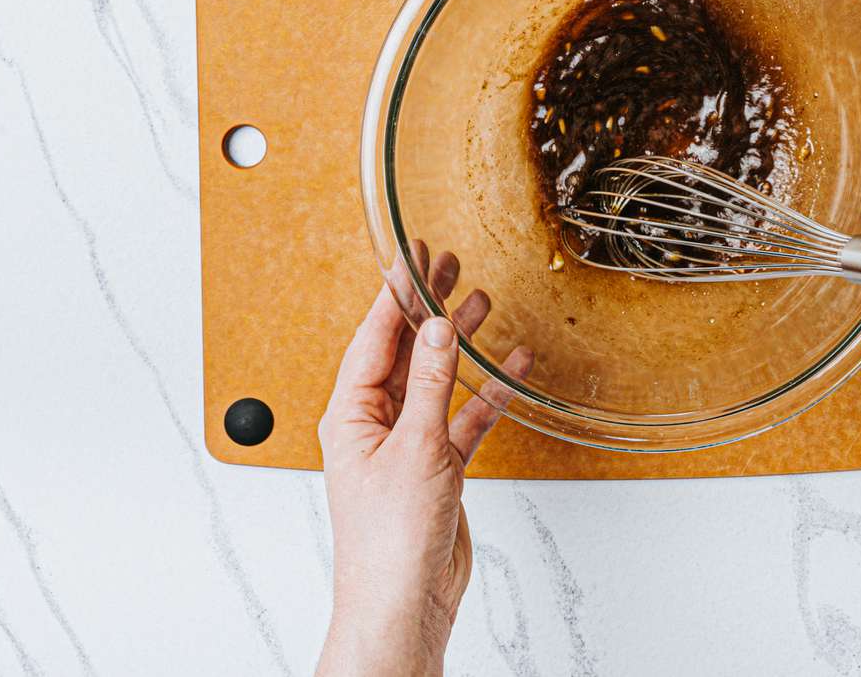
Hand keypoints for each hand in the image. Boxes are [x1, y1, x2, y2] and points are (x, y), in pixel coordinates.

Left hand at [316, 245, 531, 676]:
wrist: (404, 604)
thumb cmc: (389, 541)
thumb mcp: (415, 448)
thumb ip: (431, 384)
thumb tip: (440, 328)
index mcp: (350, 414)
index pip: (375, 337)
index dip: (397, 293)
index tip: (414, 256)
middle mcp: (375, 424)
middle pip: (405, 351)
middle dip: (428, 308)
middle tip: (449, 266)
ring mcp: (407, 444)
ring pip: (436, 379)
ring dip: (460, 344)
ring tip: (482, 302)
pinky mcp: (437, 467)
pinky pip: (464, 417)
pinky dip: (487, 393)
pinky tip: (510, 367)